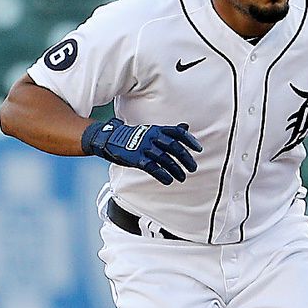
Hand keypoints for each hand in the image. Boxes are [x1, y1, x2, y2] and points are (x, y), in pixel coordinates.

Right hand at [83, 117, 201, 184]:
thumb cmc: (133, 137)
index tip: (198, 149)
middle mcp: (152, 137)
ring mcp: (144, 147)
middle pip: (174, 147)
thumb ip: (169, 131)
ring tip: (182, 177)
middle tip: (193, 168)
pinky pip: (152, 167)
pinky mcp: (136, 158)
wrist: (109, 139)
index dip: (189, 140)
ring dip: (176, 169)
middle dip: (185, 158)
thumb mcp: (152, 130)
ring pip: (165, 159)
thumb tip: (186, 127)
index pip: (178, 133)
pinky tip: (168, 180)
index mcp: (157, 129)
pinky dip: (162, 174)